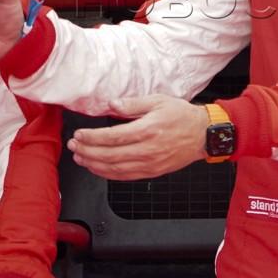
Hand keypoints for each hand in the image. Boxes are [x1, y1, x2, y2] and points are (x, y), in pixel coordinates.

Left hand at [69, 95, 206, 179]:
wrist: (203, 135)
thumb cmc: (181, 116)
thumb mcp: (158, 101)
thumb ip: (133, 104)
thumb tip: (112, 104)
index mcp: (148, 130)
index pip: (113, 137)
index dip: (92, 137)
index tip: (79, 134)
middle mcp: (148, 149)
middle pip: (110, 155)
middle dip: (87, 151)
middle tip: (74, 146)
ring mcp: (150, 163)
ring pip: (115, 169)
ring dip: (94, 165)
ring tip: (80, 158)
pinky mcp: (152, 172)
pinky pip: (125, 176)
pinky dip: (108, 174)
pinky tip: (97, 168)